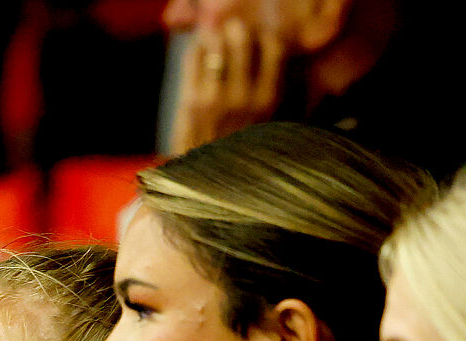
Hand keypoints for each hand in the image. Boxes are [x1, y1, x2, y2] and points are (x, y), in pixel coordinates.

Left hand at [168, 16, 285, 153]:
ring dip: (214, 37)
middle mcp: (244, 97)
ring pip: (215, 43)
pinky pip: (193, 56)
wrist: (207, 183)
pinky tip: (200, 55)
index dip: (264, 38)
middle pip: (242, 38)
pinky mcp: (190, 100)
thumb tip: (275, 57)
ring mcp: (215, 97)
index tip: (257, 43)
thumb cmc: (239, 153)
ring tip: (215, 42)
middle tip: (232, 35)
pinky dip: (196, 48)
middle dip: (236, 31)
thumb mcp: (268, 126)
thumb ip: (273, 92)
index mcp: (268, 101)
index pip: (275, 47)